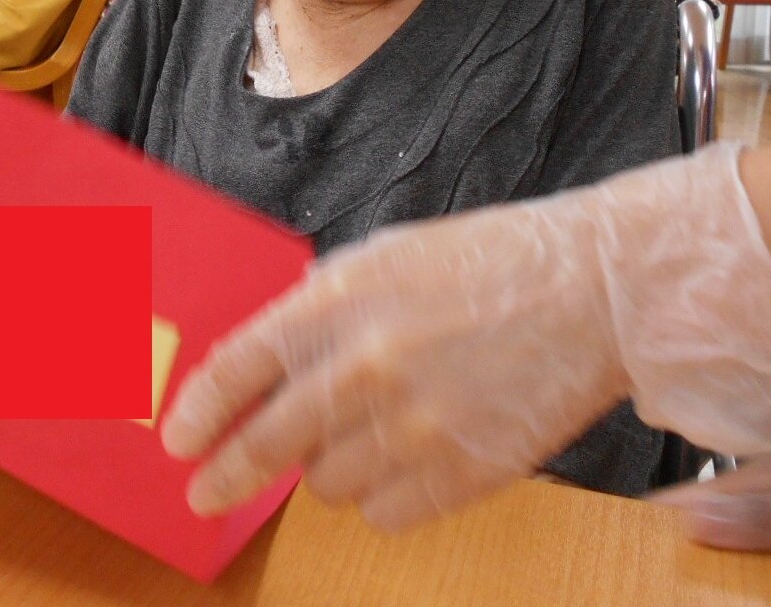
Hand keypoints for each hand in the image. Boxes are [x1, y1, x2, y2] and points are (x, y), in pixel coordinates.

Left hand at [159, 144, 770, 530]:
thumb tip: (266, 361)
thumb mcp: (387, 256)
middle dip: (225, 475)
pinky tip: (410, 455)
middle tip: (206, 492)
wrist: (592, 289)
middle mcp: (364, 368)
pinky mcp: (460, 474)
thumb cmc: (490, 262)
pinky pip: (383, 513)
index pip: (235, 368)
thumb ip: (320, 306)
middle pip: (264, 445)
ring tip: (371, 430)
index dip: (198, 412)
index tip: (177, 441)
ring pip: (325, 486)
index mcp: (337, 302)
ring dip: (330, 468)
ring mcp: (412, 427)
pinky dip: (384, 495)